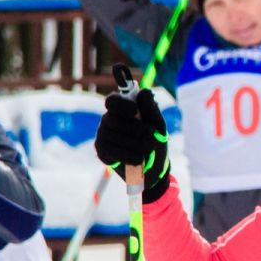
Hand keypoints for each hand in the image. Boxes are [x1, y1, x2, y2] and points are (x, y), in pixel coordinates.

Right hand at [96, 87, 171, 203]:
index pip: (112, 100)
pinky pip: (110, 151)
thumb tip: (145, 91)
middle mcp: (109, 120)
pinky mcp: (102, 152)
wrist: (154, 169)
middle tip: (150, 136)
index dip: (121, 104)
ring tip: (147, 151)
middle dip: (134, 128)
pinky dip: (127, 156)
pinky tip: (138, 160)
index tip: (135, 111)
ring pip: (111, 136)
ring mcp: (103, 136)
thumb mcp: (158, 126)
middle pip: (112, 119)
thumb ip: (151, 109)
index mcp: (122, 109)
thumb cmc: (156, 142)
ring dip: (133, 144)